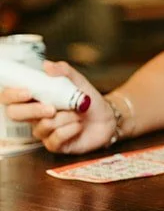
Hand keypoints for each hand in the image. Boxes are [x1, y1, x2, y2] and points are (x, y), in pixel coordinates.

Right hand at [1, 60, 115, 153]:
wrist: (107, 117)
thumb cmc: (87, 100)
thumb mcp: (77, 81)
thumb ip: (63, 71)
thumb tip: (46, 65)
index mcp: (35, 98)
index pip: (10, 98)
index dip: (12, 95)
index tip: (27, 92)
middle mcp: (34, 115)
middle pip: (15, 114)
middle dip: (33, 110)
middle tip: (52, 108)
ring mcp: (43, 131)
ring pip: (42, 125)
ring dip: (64, 118)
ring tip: (77, 113)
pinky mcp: (54, 145)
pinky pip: (55, 138)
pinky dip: (70, 129)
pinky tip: (79, 126)